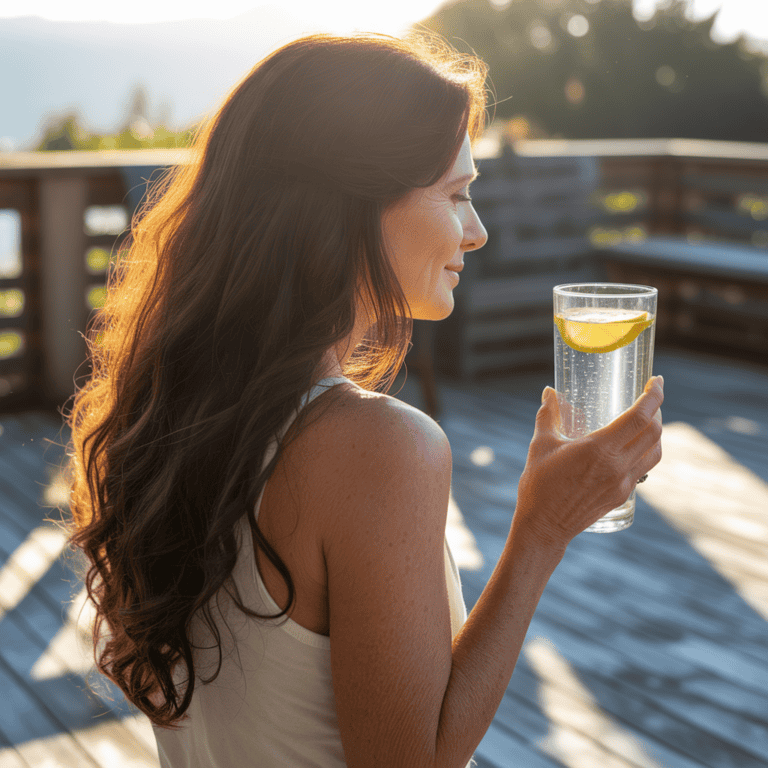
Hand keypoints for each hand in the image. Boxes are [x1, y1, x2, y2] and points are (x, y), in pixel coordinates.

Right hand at [512, 376, 663, 550]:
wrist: (544, 526)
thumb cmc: (539, 485)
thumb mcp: (541, 445)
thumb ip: (548, 415)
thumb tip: (550, 392)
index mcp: (599, 449)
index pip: (639, 417)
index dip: (654, 395)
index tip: (657, 381)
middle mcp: (617, 466)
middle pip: (654, 433)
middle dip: (657, 411)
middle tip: (650, 398)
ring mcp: (623, 483)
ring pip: (655, 452)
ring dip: (656, 433)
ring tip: (645, 422)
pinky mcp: (622, 495)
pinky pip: (644, 468)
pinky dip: (646, 452)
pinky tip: (631, 447)